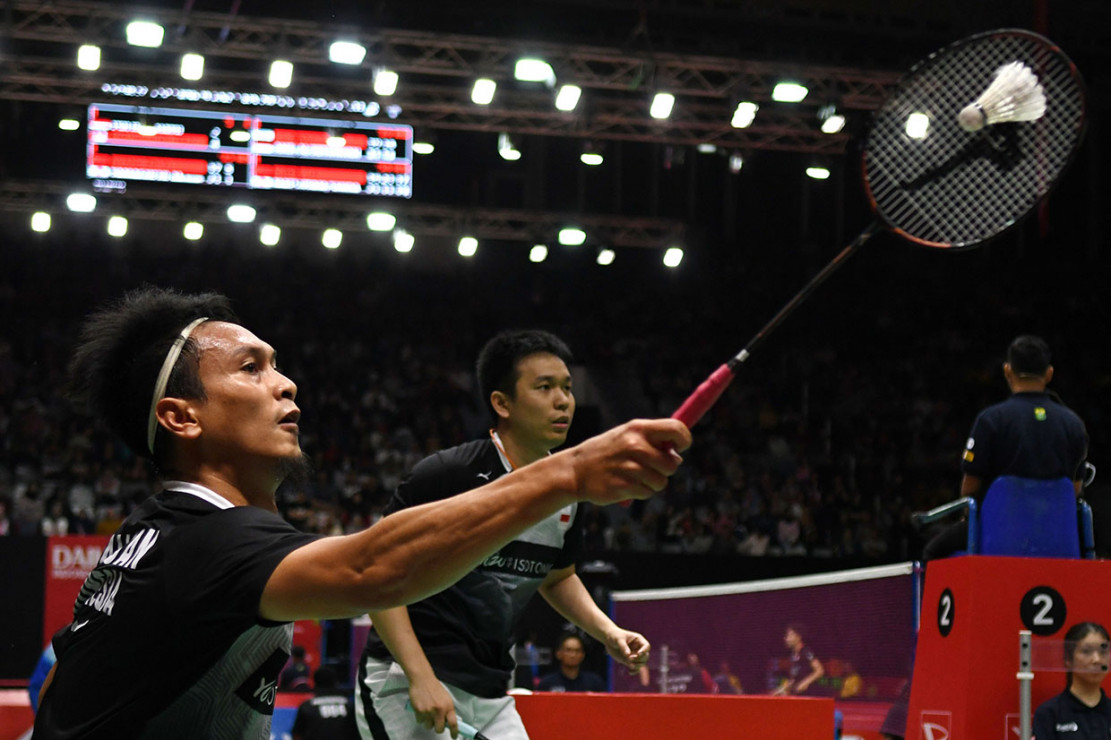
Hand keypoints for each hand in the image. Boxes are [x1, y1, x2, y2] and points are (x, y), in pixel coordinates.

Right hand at [408, 677, 457, 737]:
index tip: (454, 736)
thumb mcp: (446, 698)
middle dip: (438, 728)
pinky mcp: (419, 711)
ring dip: (428, 722)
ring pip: (428, 726)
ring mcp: (428, 711)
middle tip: (436, 723)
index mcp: (448, 706)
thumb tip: (448, 723)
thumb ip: (447, 710)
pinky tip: (421, 709)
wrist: (422, 679)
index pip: (453, 723)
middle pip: (439, 729)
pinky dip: (420, 718)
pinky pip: (420, 721)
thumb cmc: (435, 688)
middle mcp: (439, 710)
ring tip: (427, 713)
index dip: (454, 732)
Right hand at [567, 419, 690, 504]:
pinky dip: (640, 492)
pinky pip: (647, 493)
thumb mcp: (627, 436)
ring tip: (633, 476)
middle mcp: (635, 446)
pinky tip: (625, 485)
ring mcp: (629, 467)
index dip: (684, 440)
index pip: (677, 429)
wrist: (575, 470)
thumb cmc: (607, 452)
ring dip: (652, 483)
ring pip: (661, 482)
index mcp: (638, 428)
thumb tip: (677, 456)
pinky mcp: (623, 486)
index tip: (677, 448)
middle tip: (648, 467)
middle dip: (664, 469)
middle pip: (672, 464)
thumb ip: (652, 441)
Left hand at [603, 628, 650, 671]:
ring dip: (637, 666)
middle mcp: (638, 648)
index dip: (644, 651)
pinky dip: (634, 671)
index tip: (638, 654)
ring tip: (630, 666)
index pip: (646, 646)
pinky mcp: (629, 661)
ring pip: (641, 663)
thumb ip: (623, 647)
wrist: (608, 639)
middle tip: (630, 658)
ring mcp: (634, 655)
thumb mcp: (618, 639)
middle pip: (645, 656)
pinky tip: (630, 672)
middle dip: (639, 659)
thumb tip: (628, 655)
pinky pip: (635, 668)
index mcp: (638, 640)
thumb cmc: (615, 635)